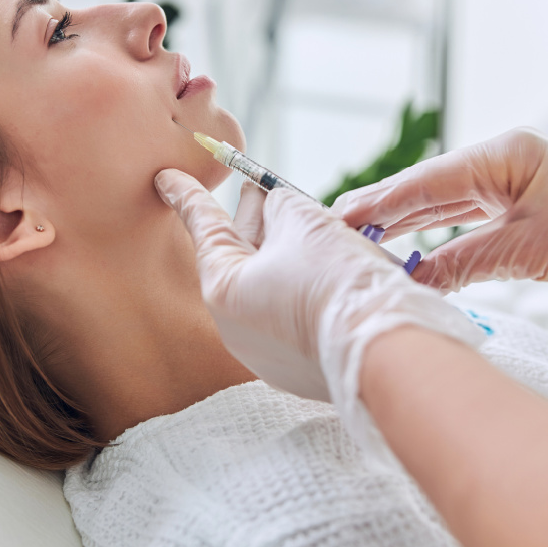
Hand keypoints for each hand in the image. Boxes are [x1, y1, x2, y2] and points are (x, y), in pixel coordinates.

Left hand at [154, 170, 485, 454]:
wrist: (383, 350)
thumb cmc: (336, 281)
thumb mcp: (305, 222)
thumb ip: (281, 206)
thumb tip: (277, 204)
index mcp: (224, 288)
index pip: (203, 227)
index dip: (187, 195)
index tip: (164, 178)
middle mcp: (236, 327)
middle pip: (241, 256)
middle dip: (254, 219)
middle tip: (258, 188)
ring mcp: (268, 354)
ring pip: (271, 285)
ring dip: (287, 250)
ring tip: (304, 221)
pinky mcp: (301, 368)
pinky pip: (294, 315)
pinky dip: (306, 286)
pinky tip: (329, 266)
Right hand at [333, 128, 547, 330]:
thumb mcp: (529, 253)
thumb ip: (463, 262)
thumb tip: (411, 280)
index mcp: (502, 157)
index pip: (423, 182)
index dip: (377, 204)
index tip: (338, 222)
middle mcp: (501, 161)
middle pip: (426, 188)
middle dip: (380, 210)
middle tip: (332, 230)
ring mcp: (511, 181)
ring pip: (442, 202)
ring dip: (403, 222)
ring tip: (357, 240)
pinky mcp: (520, 204)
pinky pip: (464, 217)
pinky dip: (434, 234)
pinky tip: (408, 249)